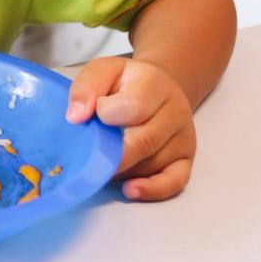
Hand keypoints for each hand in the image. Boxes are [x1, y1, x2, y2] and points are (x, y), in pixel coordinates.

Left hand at [66, 56, 196, 201]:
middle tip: (90, 157)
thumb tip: (75, 117)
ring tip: (103, 163)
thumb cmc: (125, 82)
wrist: (158, 87)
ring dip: (124, 169)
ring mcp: (184, 137)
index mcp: (154, 84)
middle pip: (144, 141)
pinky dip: (151, 189)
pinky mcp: (185, 159)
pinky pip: (174, 182)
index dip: (107, 114)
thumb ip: (86, 87)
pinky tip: (130, 189)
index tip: (94, 115)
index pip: (134, 107)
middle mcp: (175, 110)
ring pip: (153, 163)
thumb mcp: (102, 71)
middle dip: (112, 153)